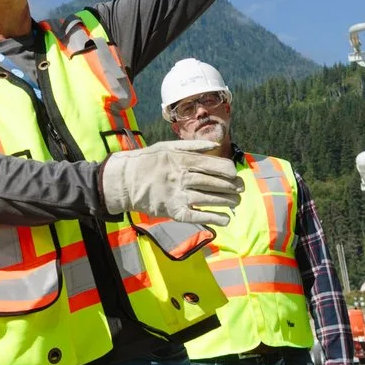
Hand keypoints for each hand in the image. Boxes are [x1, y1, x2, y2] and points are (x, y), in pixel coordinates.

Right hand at [98, 142, 241, 228]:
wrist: (123, 181)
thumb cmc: (147, 162)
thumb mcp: (167, 146)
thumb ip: (192, 146)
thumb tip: (216, 145)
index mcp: (182, 160)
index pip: (214, 165)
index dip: (229, 171)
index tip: (234, 174)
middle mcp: (182, 177)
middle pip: (214, 183)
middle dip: (232, 187)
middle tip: (241, 189)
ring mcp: (178, 195)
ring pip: (209, 199)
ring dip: (226, 202)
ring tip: (236, 202)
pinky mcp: (173, 211)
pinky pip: (197, 216)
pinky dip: (213, 218)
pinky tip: (225, 219)